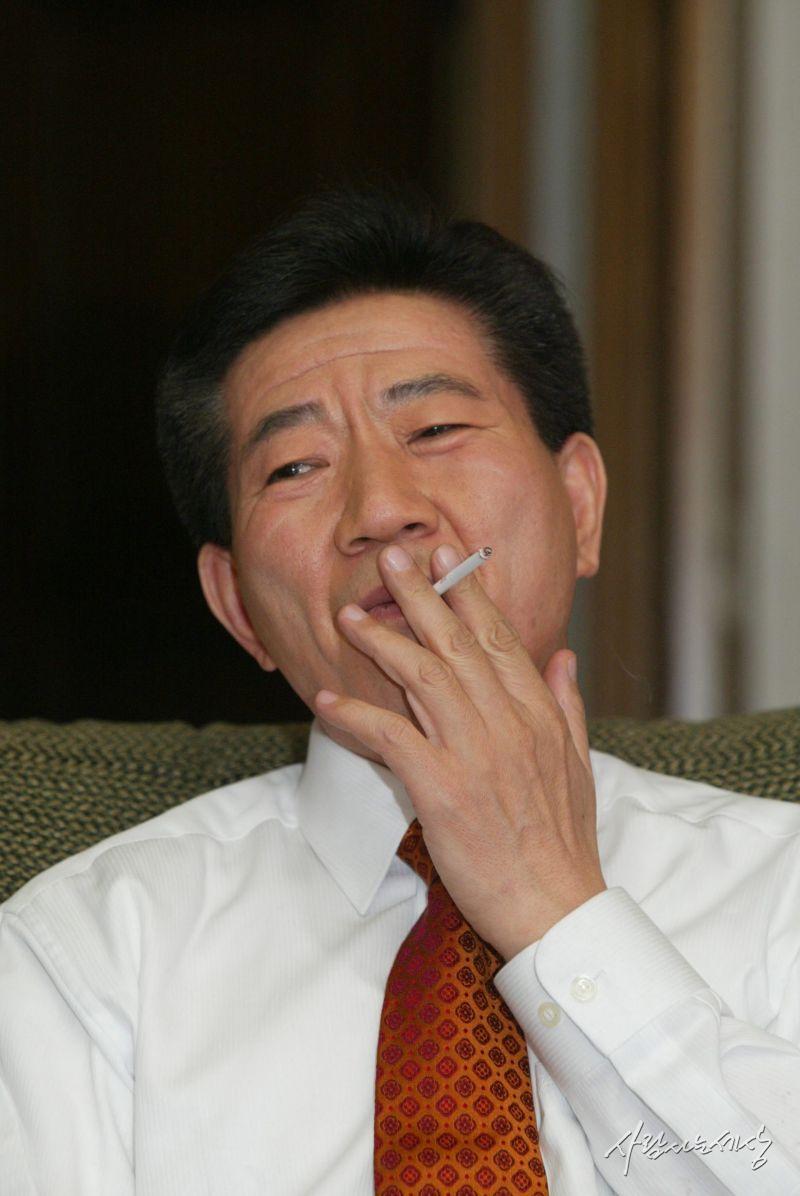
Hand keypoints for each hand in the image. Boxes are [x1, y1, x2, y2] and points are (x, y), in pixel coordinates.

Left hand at [314, 542, 605, 959]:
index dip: (469, 592)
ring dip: (382, 642)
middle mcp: (508, 722)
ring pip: (424, 678)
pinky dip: (357, 718)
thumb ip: (566, 704)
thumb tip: (563, 655)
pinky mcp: (444, 790)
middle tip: (390, 558)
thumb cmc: (564, 843)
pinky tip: (327, 703)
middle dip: (421, 594)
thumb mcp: (578, 764)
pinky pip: (392, 739)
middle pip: (457, 643)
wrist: (557, 908)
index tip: (447, 555)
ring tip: (349, 616)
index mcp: (538, 713)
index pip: (499, 637)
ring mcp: (476, 753)